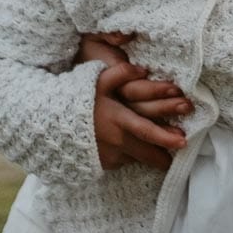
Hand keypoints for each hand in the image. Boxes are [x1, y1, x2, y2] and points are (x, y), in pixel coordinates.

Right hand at [81, 31, 189, 170]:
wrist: (49, 125)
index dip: (167, 138)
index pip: (148, 131)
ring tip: (161, 154)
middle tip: (178, 154)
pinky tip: (132, 149)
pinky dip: (129, 155)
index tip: (183, 141)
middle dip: (165, 156)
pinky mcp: (103, 163)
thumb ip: (120, 73)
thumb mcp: (96, 81)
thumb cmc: (75, 100)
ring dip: (148, 155)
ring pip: (137, 157)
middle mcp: (116, 141)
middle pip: (148, 153)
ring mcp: (109, 155)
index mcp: (118, 120)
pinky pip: (123, 161)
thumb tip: (142, 69)